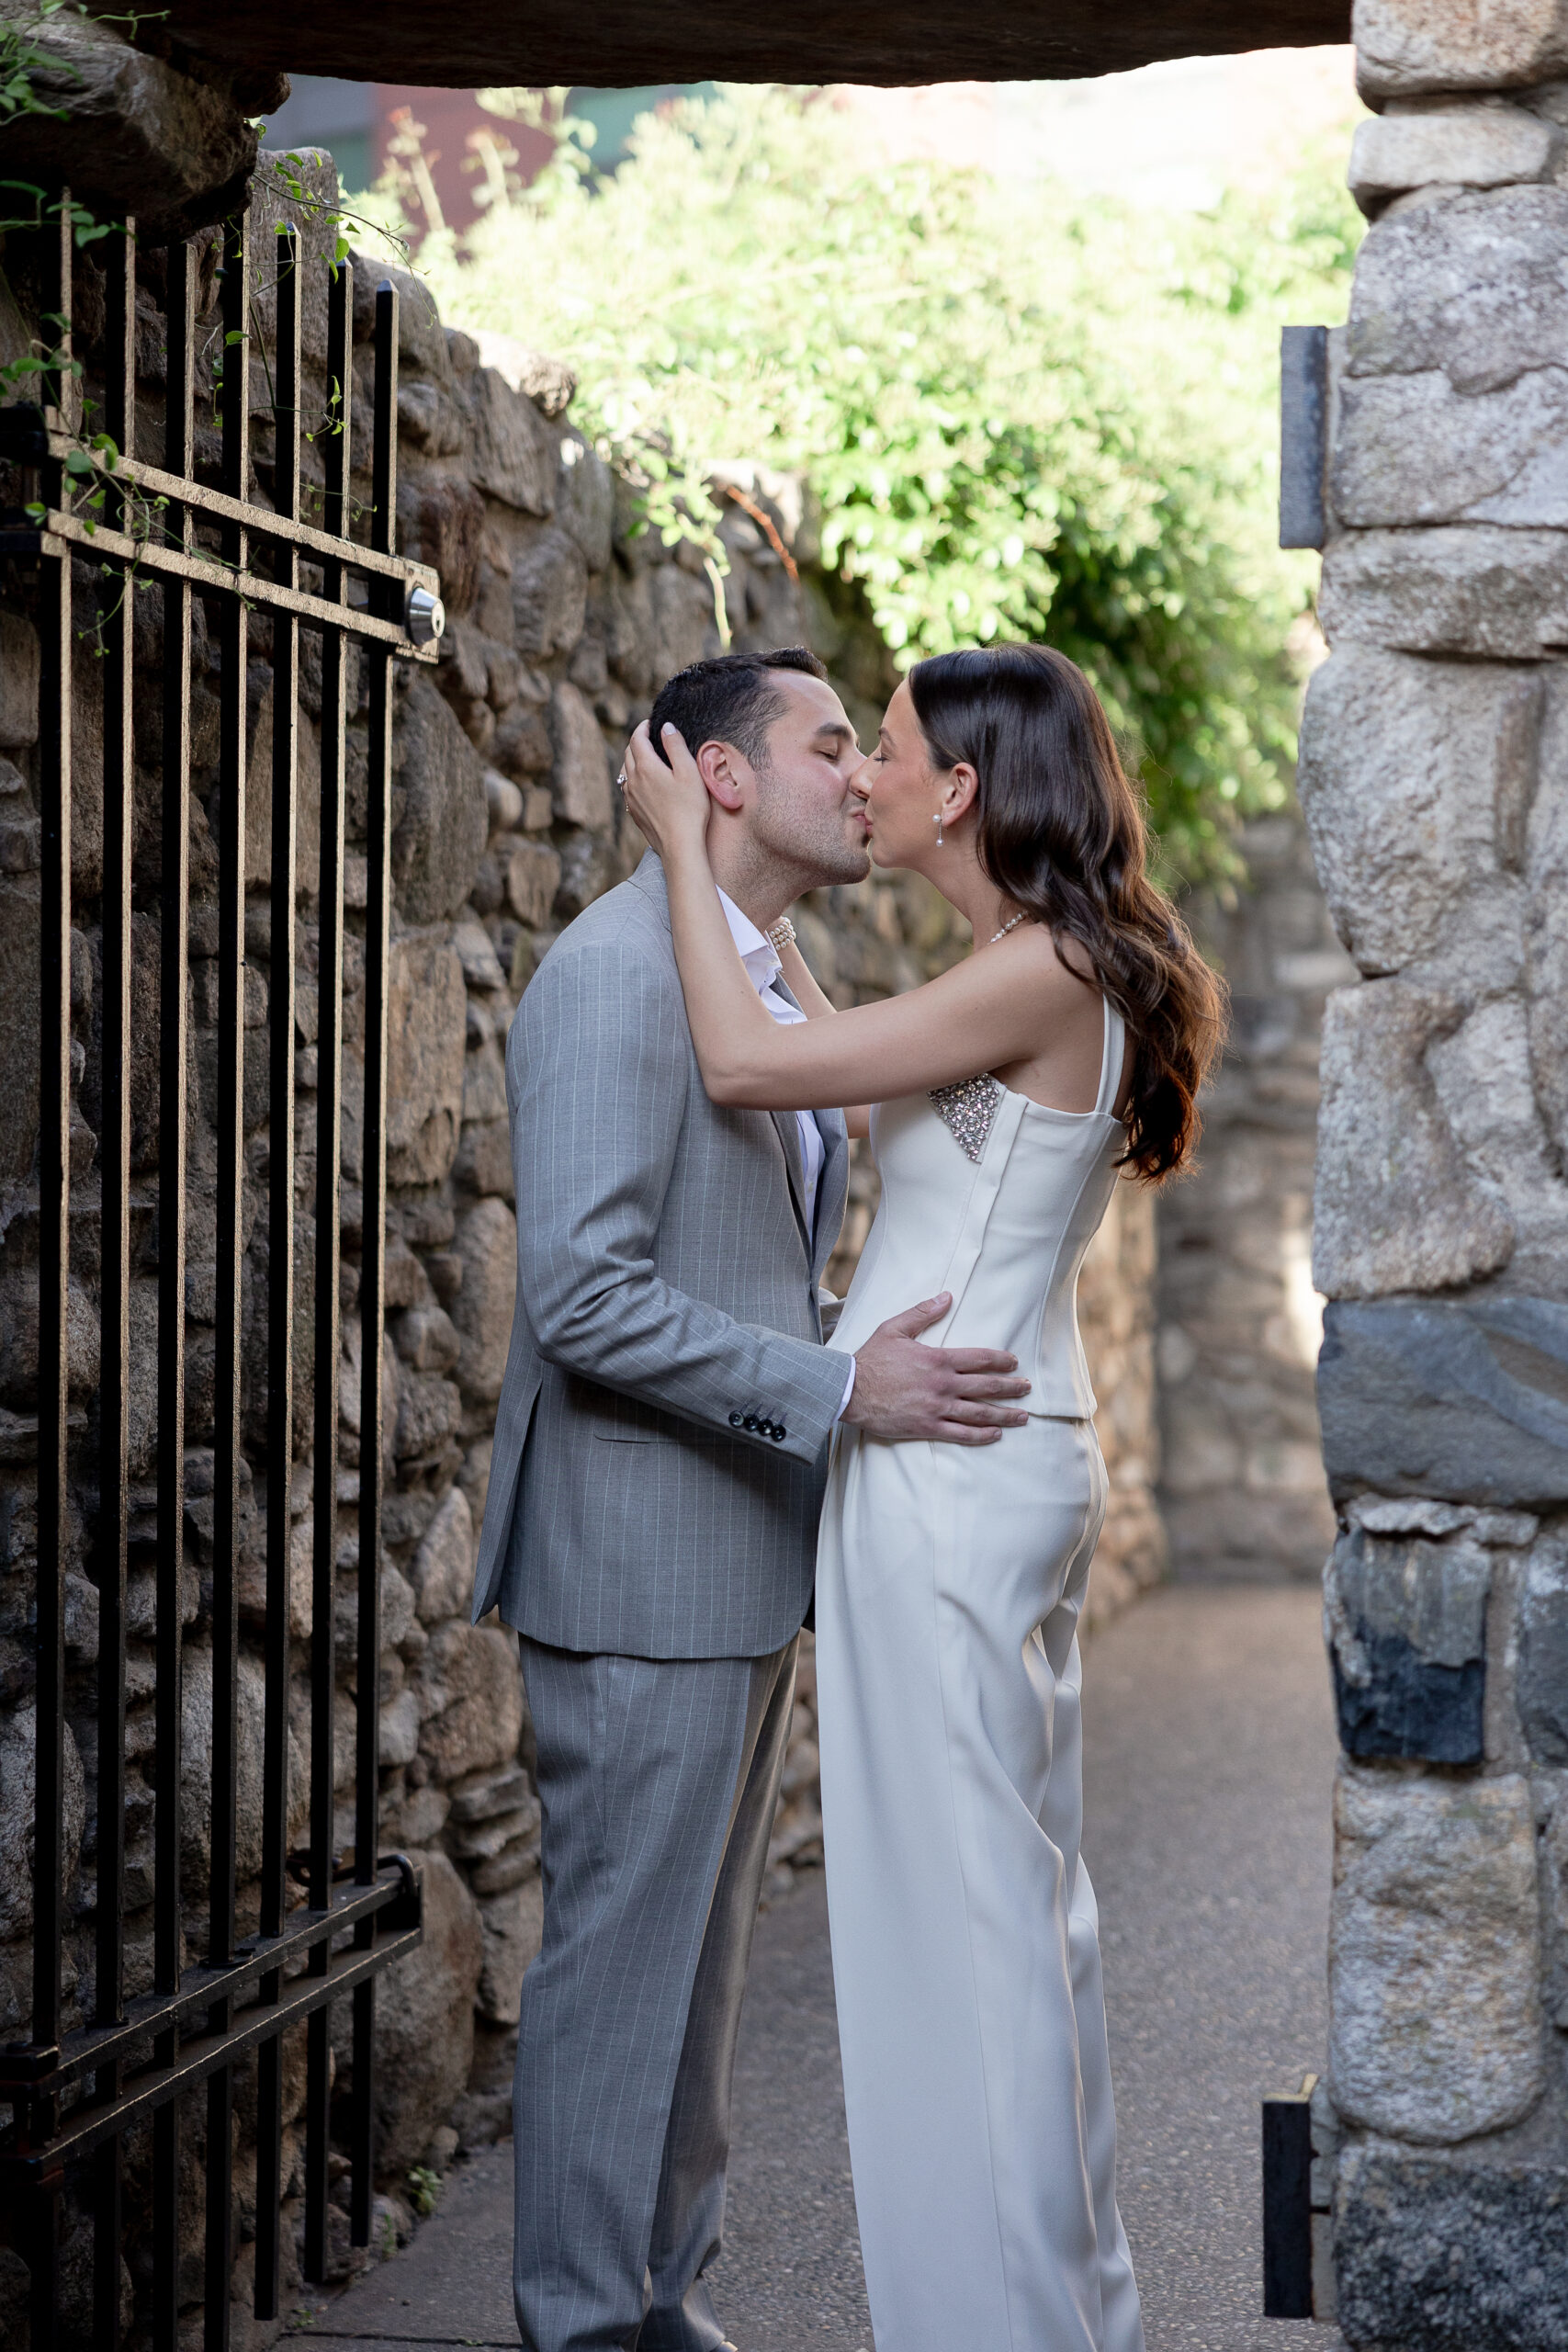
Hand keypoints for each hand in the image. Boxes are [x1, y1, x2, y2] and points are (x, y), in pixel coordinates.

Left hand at [621, 719, 710, 860]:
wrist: (680, 845)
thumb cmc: (690, 809)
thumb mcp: (689, 772)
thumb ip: (676, 746)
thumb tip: (666, 727)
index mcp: (646, 767)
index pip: (637, 739)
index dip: (643, 727)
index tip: (650, 723)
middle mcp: (633, 781)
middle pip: (628, 753)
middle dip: (637, 741)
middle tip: (649, 737)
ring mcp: (631, 798)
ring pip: (625, 771)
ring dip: (632, 759)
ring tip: (645, 757)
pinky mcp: (634, 812)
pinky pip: (627, 788)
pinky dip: (632, 778)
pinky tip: (642, 783)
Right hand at [843, 1294, 1030, 1445]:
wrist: (849, 1390)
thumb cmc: (871, 1359)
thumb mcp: (895, 1328)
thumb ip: (923, 1313)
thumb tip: (946, 1296)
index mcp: (938, 1359)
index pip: (980, 1359)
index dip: (1002, 1361)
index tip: (1015, 1363)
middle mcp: (943, 1384)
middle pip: (987, 1386)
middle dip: (1011, 1388)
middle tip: (1027, 1388)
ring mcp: (937, 1408)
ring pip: (980, 1413)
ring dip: (1005, 1415)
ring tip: (1022, 1416)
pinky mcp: (927, 1427)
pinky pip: (961, 1434)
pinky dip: (981, 1435)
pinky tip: (995, 1435)